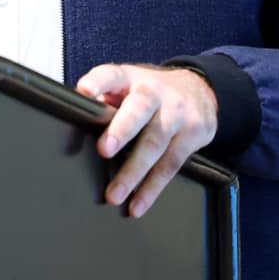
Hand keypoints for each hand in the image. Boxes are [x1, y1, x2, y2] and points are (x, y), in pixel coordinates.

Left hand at [75, 63, 218, 217]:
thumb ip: (104, 99)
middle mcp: (155, 92)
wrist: (201, 90)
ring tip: (115, 194)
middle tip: (104, 149)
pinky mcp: (194, 135)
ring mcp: (177, 113)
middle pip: (139, 110)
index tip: (85, 91)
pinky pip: (171, 166)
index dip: (98, 82)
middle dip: (122, 130)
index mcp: (131, 78)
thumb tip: (77, 117)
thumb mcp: (128, 86)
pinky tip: (138, 204)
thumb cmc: (152, 92)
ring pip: (155, 144)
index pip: (112, 75)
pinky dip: (152, 189)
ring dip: (133, 172)